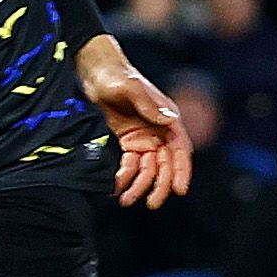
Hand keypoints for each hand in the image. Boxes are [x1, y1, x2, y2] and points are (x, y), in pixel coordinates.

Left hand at [79, 36, 190, 209]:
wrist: (95, 71)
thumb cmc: (117, 75)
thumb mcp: (131, 88)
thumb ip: (149, 105)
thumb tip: (169, 121)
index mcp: (168, 119)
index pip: (180, 150)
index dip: (181, 171)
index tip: (179, 190)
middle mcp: (159, 131)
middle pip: (165, 165)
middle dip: (160, 186)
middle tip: (151, 204)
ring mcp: (144, 138)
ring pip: (147, 169)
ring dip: (139, 186)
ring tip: (125, 200)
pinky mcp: (128, 142)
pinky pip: (130, 165)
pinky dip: (125, 177)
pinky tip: (116, 187)